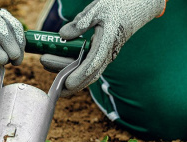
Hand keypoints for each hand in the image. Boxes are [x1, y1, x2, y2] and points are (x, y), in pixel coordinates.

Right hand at [0, 1, 25, 65]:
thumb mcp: (1, 35)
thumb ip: (10, 46)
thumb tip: (14, 62)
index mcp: (2, 15)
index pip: (15, 28)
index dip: (20, 45)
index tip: (18, 59)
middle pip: (3, 32)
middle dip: (11, 49)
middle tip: (13, 60)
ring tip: (2, 62)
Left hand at [40, 0, 165, 96]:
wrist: (133, 9)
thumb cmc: (114, 8)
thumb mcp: (97, 9)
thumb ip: (81, 22)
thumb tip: (63, 35)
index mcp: (107, 42)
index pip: (93, 63)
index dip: (80, 75)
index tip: (67, 83)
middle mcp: (107, 54)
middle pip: (89, 75)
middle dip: (71, 83)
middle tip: (54, 88)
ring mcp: (104, 57)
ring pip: (88, 74)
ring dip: (70, 80)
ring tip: (54, 83)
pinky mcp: (100, 57)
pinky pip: (87, 69)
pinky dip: (74, 73)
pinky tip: (59, 72)